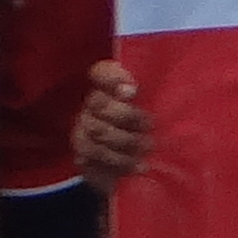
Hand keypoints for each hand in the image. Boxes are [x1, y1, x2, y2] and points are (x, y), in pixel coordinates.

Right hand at [70, 58, 155, 187]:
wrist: (134, 164)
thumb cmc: (150, 129)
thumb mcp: (156, 109)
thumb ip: (154, 94)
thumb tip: (143, 88)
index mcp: (110, 88)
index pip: (101, 71)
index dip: (113, 77)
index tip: (133, 91)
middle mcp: (92, 105)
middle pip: (98, 102)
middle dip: (126, 115)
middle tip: (149, 125)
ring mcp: (83, 129)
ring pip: (97, 130)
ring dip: (126, 140)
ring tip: (148, 147)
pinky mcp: (82, 154)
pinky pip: (95, 155)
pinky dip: (121, 161)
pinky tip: (139, 165)